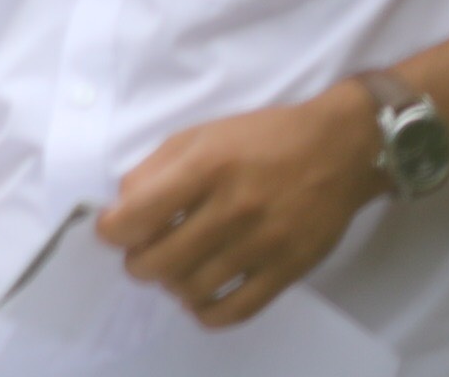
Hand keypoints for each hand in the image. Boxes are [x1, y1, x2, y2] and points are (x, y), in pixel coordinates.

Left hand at [97, 80, 383, 326]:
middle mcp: (233, 208)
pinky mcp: (290, 269)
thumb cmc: (260, 137)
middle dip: (137, 263)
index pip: (138, 215)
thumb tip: (121, 208)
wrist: (337, 148)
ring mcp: (264, 243)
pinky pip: (237, 309)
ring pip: (193, 288)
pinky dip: (207, 312)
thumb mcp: (198, 135)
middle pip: (160, 261)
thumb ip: (154, 169)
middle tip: (141, 254)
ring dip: (170, 285)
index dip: (112, 231)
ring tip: (173, 270)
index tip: (112, 230)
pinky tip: (198, 298)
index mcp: (205, 168)